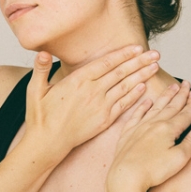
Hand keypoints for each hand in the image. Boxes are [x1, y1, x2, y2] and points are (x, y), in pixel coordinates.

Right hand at [24, 45, 159, 154]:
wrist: (47, 143)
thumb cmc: (40, 117)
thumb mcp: (35, 90)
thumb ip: (41, 69)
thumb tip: (43, 52)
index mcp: (77, 81)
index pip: (106, 63)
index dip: (123, 54)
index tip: (137, 47)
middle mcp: (92, 91)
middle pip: (120, 72)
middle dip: (139, 62)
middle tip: (155, 53)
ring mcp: (100, 106)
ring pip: (125, 87)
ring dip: (142, 76)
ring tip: (155, 66)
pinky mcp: (104, 120)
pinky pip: (123, 105)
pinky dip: (134, 95)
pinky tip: (143, 87)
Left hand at [109, 80, 190, 191]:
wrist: (126, 176)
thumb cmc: (154, 171)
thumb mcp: (180, 158)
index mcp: (169, 129)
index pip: (184, 113)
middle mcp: (154, 124)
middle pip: (171, 106)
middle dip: (180, 94)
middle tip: (186, 83)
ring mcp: (140, 127)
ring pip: (155, 107)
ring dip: (165, 96)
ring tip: (172, 87)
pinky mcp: (128, 133)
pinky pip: (137, 114)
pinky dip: (143, 106)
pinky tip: (147, 101)